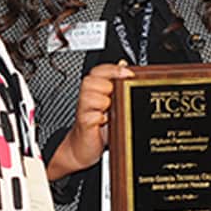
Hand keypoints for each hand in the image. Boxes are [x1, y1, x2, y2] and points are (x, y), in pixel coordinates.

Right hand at [46, 62, 134, 179]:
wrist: (84, 147)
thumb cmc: (99, 125)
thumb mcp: (112, 102)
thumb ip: (117, 83)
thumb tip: (123, 63)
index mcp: (93, 87)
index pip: (100, 70)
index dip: (114, 70)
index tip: (127, 74)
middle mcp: (86, 96)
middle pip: (93, 80)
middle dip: (108, 88)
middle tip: (113, 99)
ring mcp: (83, 109)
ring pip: (92, 96)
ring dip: (104, 104)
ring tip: (108, 112)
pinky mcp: (83, 123)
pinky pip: (93, 115)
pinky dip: (101, 118)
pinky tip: (103, 122)